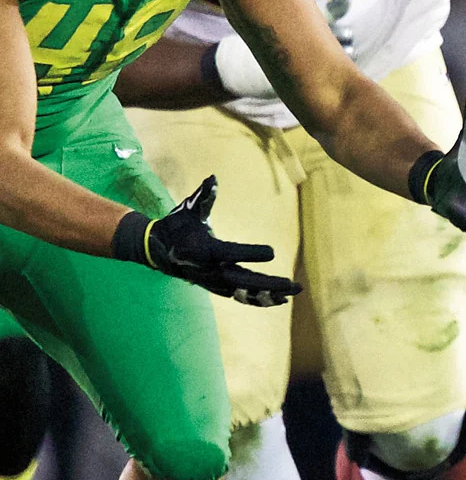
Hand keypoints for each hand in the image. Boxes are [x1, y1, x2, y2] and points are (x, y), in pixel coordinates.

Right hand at [112, 176, 300, 306]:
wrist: (157, 249)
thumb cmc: (176, 226)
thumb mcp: (188, 209)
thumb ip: (203, 196)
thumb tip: (213, 178)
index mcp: (205, 250)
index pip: (231, 253)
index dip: (251, 253)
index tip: (272, 252)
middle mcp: (210, 270)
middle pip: (244, 281)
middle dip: (270, 284)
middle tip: (294, 285)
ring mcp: (214, 282)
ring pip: (244, 293)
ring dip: (269, 295)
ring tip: (292, 293)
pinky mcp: (217, 287)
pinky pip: (240, 297)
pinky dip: (259, 299)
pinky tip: (279, 300)